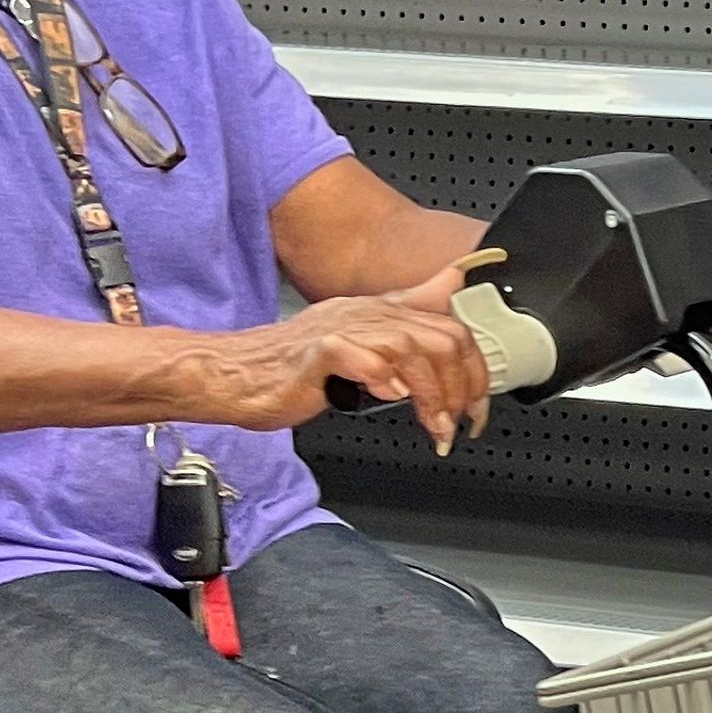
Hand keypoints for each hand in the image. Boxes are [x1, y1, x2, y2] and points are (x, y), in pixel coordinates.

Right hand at [197, 267, 491, 453]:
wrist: (232, 376)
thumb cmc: (293, 367)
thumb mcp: (361, 343)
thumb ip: (406, 322)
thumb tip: (452, 286)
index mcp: (380, 311)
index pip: (451, 325)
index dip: (476, 367)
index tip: (479, 403)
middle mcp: (366, 314)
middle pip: (442, 337)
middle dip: (462, 387)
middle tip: (460, 422)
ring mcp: (342, 329)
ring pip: (411, 349)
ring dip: (433, 395)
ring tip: (434, 426)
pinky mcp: (317, 353)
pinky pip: (362, 358)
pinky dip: (384, 379)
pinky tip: (388, 398)